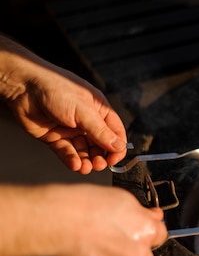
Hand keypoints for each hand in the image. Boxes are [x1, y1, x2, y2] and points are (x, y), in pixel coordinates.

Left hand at [0, 34, 126, 173]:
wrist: (22, 87)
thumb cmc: (55, 88)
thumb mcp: (83, 110)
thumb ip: (100, 131)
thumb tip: (119, 146)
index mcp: (99, 110)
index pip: (115, 133)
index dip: (117, 147)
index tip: (114, 160)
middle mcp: (87, 121)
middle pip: (100, 145)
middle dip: (101, 157)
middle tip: (99, 165)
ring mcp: (71, 130)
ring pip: (84, 151)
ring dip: (86, 161)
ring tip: (86, 168)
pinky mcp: (55, 138)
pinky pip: (67, 152)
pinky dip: (72, 160)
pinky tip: (75, 164)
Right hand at [0, 184, 168, 255]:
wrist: (59, 221)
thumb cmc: (89, 205)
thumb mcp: (124, 199)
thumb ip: (143, 213)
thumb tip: (154, 216)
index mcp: (148, 233)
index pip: (161, 236)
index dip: (150, 229)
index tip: (141, 225)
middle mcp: (137, 255)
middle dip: (136, 250)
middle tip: (119, 236)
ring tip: (98, 238)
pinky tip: (87, 246)